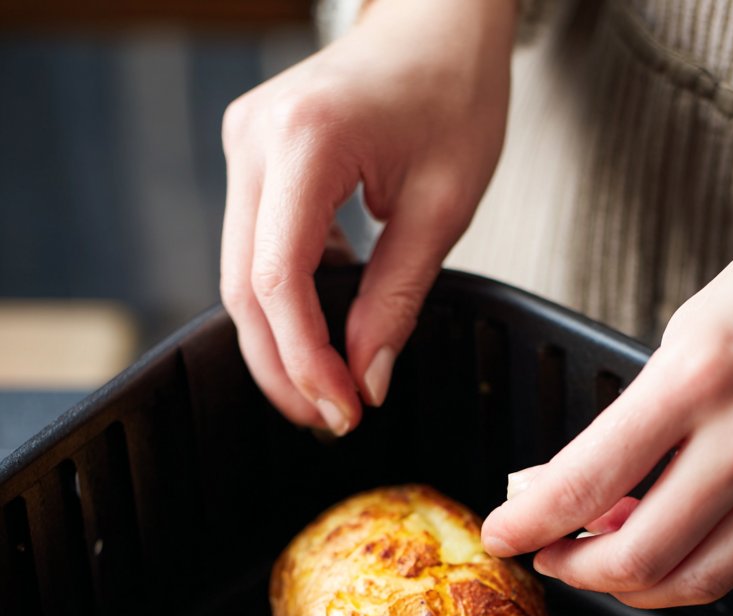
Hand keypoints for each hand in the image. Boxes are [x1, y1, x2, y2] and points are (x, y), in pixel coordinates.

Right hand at [220, 0, 515, 433]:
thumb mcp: (443, 208)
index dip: (305, 360)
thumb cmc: (453, 91)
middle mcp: (255, 140)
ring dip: (280, 344)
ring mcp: (245, 146)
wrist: (438, 19)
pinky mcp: (253, 159)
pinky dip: (285, 303)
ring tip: (331, 389)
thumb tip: (367, 380)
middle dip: (284, 368)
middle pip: (243, 289)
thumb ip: (398, 300)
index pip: (278, 280)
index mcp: (305, 142)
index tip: (343, 409)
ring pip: (239, 276)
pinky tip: (326, 333)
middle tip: (331, 419)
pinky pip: (254, 250)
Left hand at [481, 177, 732, 607]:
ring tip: (607, 561)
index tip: (504, 534)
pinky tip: (676, 549)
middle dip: (575, 570)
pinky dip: (697, 572)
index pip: (585, 482)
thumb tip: (578, 484)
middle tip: (552, 555)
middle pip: (637, 558)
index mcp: (699, 375)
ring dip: (634, 585)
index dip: (527, 524)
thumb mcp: (693, 326)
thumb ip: (636, 415)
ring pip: (696, 580)